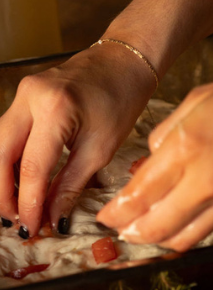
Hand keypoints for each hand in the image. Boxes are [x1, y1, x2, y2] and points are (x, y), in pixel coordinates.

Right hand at [0, 42, 155, 235]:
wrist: (124, 62)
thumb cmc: (121, 101)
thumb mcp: (102, 147)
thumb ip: (73, 183)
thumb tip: (53, 217)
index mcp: (55, 109)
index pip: (33, 166)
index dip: (28, 202)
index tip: (30, 227)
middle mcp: (29, 98)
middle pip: (0, 153)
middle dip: (2, 192)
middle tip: (13, 221)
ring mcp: (22, 94)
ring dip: (3, 177)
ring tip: (15, 207)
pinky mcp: (23, 96)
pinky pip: (8, 133)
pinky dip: (11, 160)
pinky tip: (19, 182)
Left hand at [97, 49, 212, 251]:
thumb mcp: (207, 96)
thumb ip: (172, 129)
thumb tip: (155, 157)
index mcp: (188, 144)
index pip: (138, 192)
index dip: (115, 208)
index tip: (105, 211)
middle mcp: (205, 179)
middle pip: (153, 226)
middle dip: (128, 231)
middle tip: (116, 227)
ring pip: (180, 238)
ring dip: (155, 240)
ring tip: (142, 233)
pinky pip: (207, 230)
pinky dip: (186, 235)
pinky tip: (178, 225)